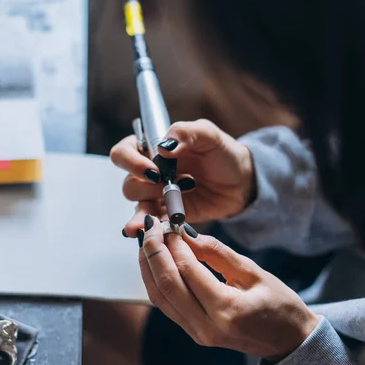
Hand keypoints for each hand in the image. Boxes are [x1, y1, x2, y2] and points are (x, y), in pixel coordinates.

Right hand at [110, 119, 254, 235]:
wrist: (241, 182)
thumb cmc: (222, 153)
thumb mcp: (207, 134)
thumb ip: (184, 132)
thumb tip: (164, 147)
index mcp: (151, 149)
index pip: (122, 153)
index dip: (131, 162)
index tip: (153, 170)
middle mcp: (149, 173)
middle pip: (128, 184)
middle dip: (146, 189)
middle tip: (169, 186)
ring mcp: (157, 197)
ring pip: (138, 208)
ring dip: (145, 215)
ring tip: (164, 216)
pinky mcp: (169, 215)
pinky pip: (156, 225)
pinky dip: (156, 229)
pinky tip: (159, 232)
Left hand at [138, 215, 319, 360]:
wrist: (288, 340)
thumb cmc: (279, 305)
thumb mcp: (253, 271)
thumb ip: (216, 252)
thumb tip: (185, 233)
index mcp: (228, 310)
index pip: (188, 270)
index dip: (174, 243)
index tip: (169, 222)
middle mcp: (207, 327)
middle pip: (166, 284)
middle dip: (153, 251)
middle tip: (151, 226)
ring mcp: (197, 333)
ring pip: (159, 296)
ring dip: (148, 265)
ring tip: (148, 239)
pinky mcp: (192, 332)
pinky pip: (165, 304)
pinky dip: (155, 280)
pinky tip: (155, 260)